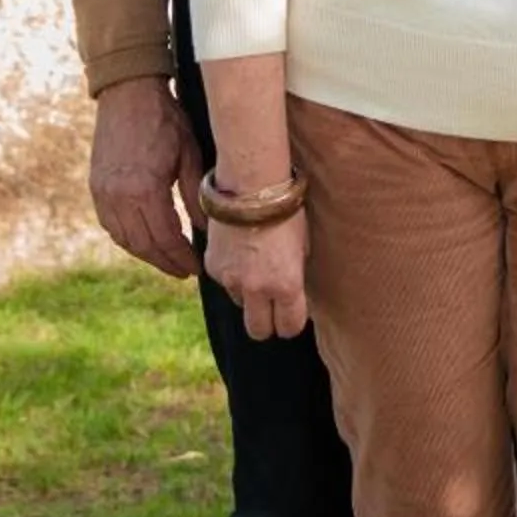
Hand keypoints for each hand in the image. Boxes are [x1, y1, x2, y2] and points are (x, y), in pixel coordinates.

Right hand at [88, 76, 200, 277]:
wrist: (128, 94)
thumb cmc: (165, 120)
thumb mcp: (190, 154)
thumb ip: (196, 197)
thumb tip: (207, 231)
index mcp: (144, 189)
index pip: (165, 238)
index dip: (181, 257)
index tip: (196, 268)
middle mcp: (118, 196)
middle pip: (143, 245)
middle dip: (165, 262)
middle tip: (184, 271)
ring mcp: (103, 193)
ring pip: (124, 239)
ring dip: (146, 254)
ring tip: (167, 260)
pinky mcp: (96, 187)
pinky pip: (110, 225)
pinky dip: (128, 239)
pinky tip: (144, 241)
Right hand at [204, 210, 309, 341]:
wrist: (251, 185)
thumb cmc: (287, 210)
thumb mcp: (303, 245)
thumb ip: (297, 274)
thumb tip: (297, 293)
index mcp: (286, 285)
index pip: (290, 327)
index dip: (293, 323)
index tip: (295, 314)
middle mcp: (257, 289)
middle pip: (259, 331)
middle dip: (268, 324)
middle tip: (274, 309)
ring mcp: (231, 280)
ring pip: (240, 305)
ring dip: (249, 297)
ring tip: (259, 271)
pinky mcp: (212, 266)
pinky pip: (224, 283)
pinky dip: (232, 276)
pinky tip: (242, 254)